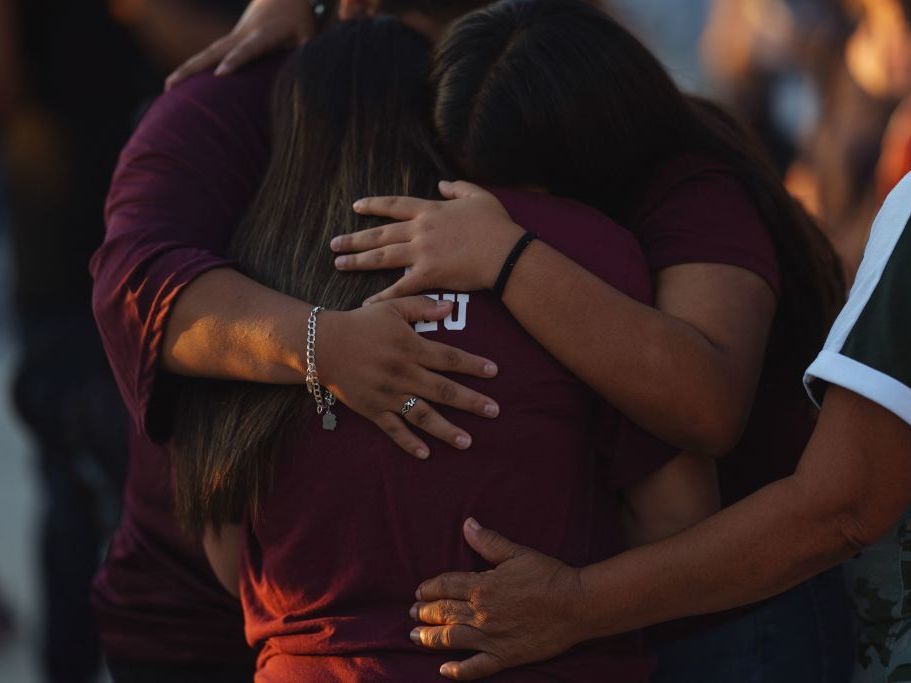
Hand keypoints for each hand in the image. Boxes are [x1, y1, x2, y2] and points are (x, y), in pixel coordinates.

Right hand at [165, 0, 314, 88]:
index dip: (234, 61)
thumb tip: (308, 71)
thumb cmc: (297, 16)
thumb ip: (306, 51)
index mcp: (264, 34)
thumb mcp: (307, 32)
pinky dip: (194, 67)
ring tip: (168, 88)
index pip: (247, 50)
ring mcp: (232, 36)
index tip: (220, 74)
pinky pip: (209, 55)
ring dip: (187, 69)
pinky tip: (180, 82)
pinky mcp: (229, 40)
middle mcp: (242, 35)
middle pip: (214, 52)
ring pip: (206, 53)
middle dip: (194, 69)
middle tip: (173, 85)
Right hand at [318, 297, 499, 459]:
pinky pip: (393, 429)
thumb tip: (450, 307)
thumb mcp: (391, 308)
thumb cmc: (360, 323)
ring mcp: (387, 394)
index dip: (473, 365)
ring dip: (446, 429)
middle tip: (494, 411)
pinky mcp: (372, 409)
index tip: (494, 371)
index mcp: (410, 348)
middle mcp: (403, 373)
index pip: (449, 358)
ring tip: (467, 442)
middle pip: (443, 390)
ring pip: (422, 415)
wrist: (322, 344)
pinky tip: (426, 454)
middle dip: (471, 401)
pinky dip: (409, 443)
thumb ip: (422, 307)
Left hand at [331, 181, 524, 303]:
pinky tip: (366, 303)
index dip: (374, 205)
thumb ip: (458, 188)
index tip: (356, 207)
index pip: (394, 206)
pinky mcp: (429, 275)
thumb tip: (441, 184)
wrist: (505, 252)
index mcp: (430, 211)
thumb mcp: (479, 196)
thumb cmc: (496, 225)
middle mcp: (420, 230)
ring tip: (339, 264)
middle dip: (355, 238)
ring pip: (382, 256)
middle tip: (334, 244)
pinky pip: (400, 287)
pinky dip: (382, 296)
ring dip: (358, 261)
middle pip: (380, 234)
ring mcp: (422, 253)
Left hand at [409, 519, 587, 679]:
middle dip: (423, 613)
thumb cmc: (549, 575)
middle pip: (443, 613)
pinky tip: (444, 671)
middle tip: (412, 613)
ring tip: (414, 637)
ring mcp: (492, 638)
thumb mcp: (516, 553)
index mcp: (482, 586)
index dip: (429, 588)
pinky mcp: (505, 657)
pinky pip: (476, 668)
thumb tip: (466, 524)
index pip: (445, 586)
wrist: (577, 604)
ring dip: (429, 638)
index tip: (419, 590)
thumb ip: (488, 541)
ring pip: (451, 639)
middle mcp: (481, 613)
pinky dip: (458, 671)